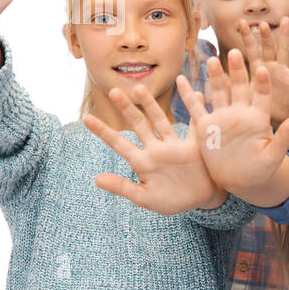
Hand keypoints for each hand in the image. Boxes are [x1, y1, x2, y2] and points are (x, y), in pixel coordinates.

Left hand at [84, 84, 224, 214]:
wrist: (202, 200)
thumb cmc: (172, 201)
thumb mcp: (146, 198)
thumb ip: (123, 188)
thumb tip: (96, 180)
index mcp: (142, 162)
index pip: (119, 143)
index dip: (103, 131)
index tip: (86, 118)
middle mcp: (156, 149)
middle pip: (138, 125)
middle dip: (126, 109)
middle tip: (113, 91)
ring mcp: (175, 146)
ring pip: (161, 121)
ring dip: (150, 105)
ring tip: (139, 88)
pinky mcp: (194, 146)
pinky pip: (194, 125)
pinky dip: (195, 110)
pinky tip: (194, 93)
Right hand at [179, 48, 288, 194]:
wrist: (243, 181)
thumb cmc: (262, 170)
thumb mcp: (274, 155)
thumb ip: (284, 137)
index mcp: (259, 118)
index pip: (262, 96)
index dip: (262, 83)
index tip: (262, 69)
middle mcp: (241, 113)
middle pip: (239, 87)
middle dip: (237, 71)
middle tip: (235, 52)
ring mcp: (223, 118)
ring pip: (219, 92)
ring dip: (216, 76)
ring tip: (212, 60)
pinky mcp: (207, 126)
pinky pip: (195, 108)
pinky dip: (188, 95)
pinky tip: (181, 79)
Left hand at [235, 15, 288, 129]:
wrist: (273, 124)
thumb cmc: (254, 111)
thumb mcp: (240, 96)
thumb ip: (228, 83)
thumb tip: (212, 72)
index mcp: (255, 70)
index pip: (250, 50)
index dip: (246, 37)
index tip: (240, 22)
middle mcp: (268, 68)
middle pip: (265, 48)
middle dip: (263, 35)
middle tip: (261, 22)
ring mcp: (281, 72)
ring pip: (282, 50)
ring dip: (284, 35)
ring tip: (284, 20)